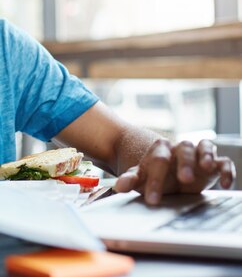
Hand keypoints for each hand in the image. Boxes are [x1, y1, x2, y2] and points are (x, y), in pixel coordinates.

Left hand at [114, 138, 235, 204]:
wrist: (167, 174)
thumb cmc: (154, 175)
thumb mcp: (141, 178)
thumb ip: (130, 179)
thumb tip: (119, 186)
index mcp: (160, 149)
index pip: (158, 160)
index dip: (155, 180)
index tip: (152, 199)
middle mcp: (180, 148)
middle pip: (184, 149)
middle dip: (184, 163)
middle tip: (183, 180)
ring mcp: (197, 155)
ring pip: (205, 146)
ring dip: (207, 155)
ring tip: (206, 167)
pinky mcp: (213, 165)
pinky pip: (223, 162)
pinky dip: (227, 169)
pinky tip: (225, 184)